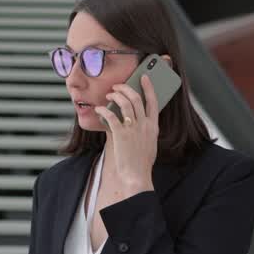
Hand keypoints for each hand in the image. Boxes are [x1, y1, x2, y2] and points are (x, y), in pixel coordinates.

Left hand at [94, 74, 157, 192]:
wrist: (136, 175)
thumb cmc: (141, 162)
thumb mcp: (150, 143)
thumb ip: (146, 129)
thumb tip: (137, 118)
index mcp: (153, 126)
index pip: (153, 101)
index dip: (148, 87)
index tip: (144, 77)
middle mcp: (144, 125)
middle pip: (136, 98)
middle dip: (126, 88)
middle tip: (117, 86)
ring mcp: (133, 129)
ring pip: (125, 103)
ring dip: (115, 95)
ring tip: (109, 95)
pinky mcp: (120, 134)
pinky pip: (111, 116)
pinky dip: (104, 110)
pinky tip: (99, 109)